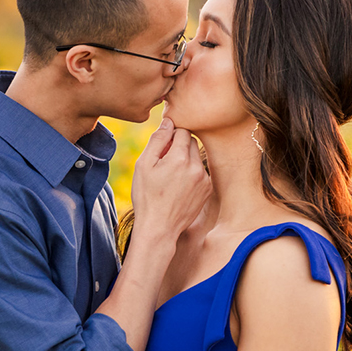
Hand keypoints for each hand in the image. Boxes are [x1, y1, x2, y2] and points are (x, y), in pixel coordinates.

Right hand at [127, 116, 210, 242]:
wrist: (159, 228)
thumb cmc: (147, 196)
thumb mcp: (143, 166)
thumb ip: (157, 140)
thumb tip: (168, 122)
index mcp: (180, 158)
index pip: (182, 131)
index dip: (170, 137)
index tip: (160, 149)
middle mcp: (196, 166)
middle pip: (192, 142)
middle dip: (179, 147)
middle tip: (163, 163)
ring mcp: (204, 179)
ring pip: (196, 157)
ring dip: (185, 161)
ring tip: (170, 178)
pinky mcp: (208, 189)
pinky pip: (201, 172)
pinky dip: (191, 174)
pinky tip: (178, 188)